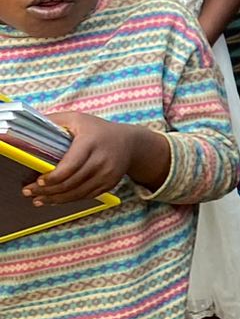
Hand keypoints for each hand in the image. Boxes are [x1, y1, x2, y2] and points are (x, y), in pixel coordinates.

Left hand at [25, 112, 141, 202]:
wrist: (132, 143)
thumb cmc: (98, 130)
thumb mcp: (78, 119)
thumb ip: (54, 121)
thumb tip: (28, 127)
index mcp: (91, 142)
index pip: (70, 166)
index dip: (53, 177)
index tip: (38, 180)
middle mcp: (102, 160)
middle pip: (71, 183)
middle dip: (48, 191)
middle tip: (29, 192)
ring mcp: (107, 174)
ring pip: (78, 193)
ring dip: (56, 199)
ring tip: (39, 200)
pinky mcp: (109, 184)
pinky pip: (86, 196)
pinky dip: (69, 200)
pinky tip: (55, 200)